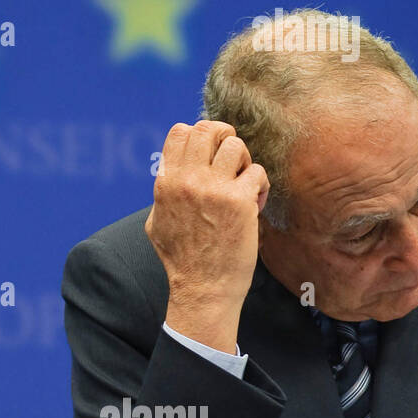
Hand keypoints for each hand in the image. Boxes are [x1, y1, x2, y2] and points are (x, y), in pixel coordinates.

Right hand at [145, 121, 268, 353]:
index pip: (180, 132)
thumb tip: (169, 172)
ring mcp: (212, 189)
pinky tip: (256, 203)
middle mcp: (187, 180)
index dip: (200, 134)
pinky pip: (257, 172)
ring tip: (244, 182)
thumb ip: (164, 192)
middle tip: (233, 158)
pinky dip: (261, 185)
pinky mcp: (238, 202)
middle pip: (208, 129)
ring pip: (236, 145)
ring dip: (244, 160)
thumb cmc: (181, 259)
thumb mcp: (157, 221)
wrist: (202, 288)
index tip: (210, 152)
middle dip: (225, 136)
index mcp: (166, 183)